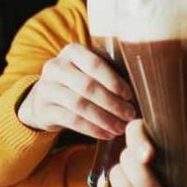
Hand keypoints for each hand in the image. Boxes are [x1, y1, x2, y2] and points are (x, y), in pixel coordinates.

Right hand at [17, 43, 134, 138]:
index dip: (114, 81)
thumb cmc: (80, 80)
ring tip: (121, 127)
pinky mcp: (43, 109)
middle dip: (113, 103)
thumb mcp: (92, 70)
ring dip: (105, 119)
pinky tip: (107, 134)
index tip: (130, 96)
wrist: (44, 98)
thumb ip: (112, 72)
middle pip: (88, 86)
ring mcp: (46, 88)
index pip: (95, 64)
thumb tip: (143, 86)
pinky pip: (72, 120)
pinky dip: (93, 129)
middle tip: (130, 115)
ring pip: (80, 105)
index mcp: (72, 52)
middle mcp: (56, 67)